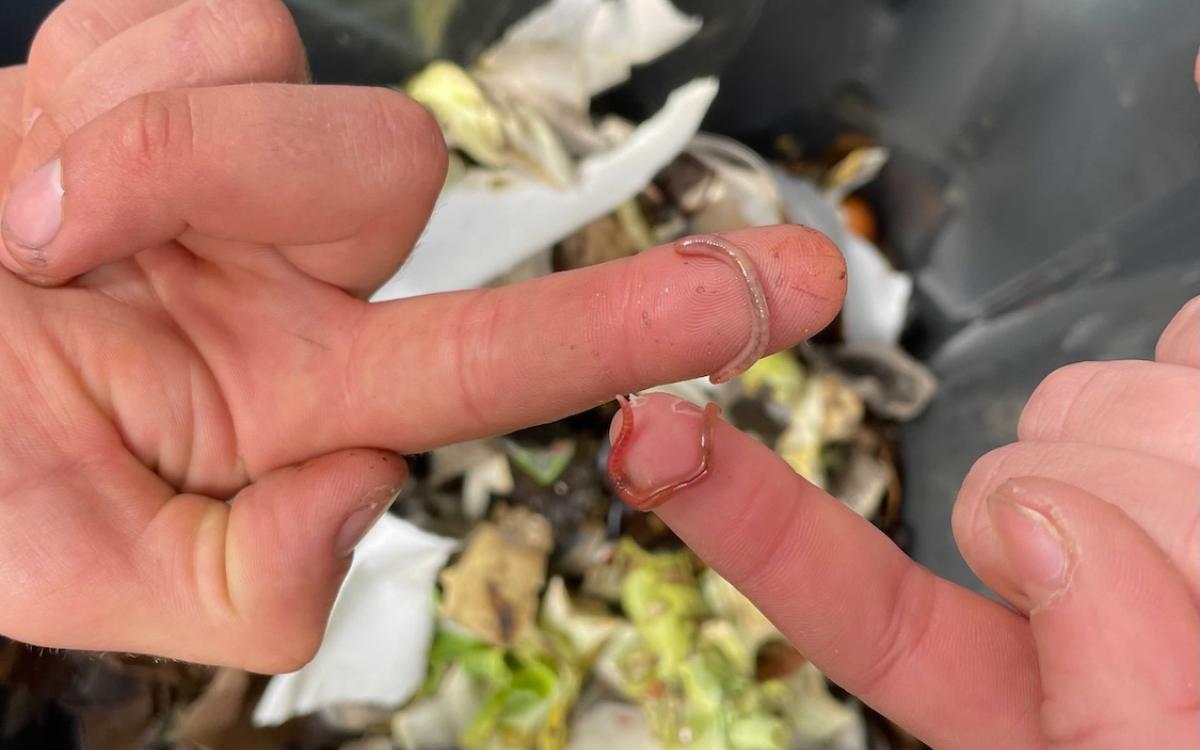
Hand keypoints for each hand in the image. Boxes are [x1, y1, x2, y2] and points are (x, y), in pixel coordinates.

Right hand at [0, 0, 846, 672]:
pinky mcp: (168, 60)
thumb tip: (381, 484)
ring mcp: (235, 161)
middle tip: (52, 232)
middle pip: (396, 172)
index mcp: (294, 395)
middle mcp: (288, 274)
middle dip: (236, 169)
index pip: (513, 354)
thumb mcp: (73, 565)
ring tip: (9, 214)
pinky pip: (198, 9)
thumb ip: (247, 581)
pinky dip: (96, 66)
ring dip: (133, 142)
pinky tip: (30, 136)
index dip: (656, 320)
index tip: (790, 286)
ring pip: (294, 84)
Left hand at [620, 304, 1199, 748]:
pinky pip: (1192, 345)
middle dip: (1132, 516)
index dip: (755, 521)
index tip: (653, 444)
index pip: (864, 604)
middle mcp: (1078, 589)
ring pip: (1101, 397)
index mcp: (1033, 706)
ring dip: (1193, 459)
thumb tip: (1048, 533)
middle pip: (1022, 477)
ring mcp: (1153, 487)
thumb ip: (1124, 721)